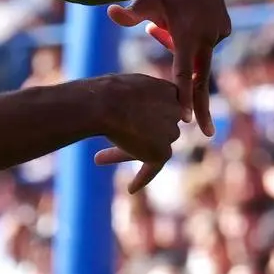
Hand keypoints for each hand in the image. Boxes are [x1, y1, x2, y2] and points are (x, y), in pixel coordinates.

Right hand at [92, 73, 181, 193]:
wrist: (108, 103)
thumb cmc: (110, 91)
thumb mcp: (129, 85)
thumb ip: (140, 96)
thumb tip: (131, 107)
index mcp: (169, 90)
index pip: (159, 106)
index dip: (144, 113)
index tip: (137, 121)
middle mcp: (175, 112)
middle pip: (154, 126)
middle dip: (137, 132)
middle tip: (117, 135)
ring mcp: (171, 132)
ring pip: (148, 144)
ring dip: (127, 151)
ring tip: (98, 158)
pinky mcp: (163, 151)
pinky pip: (152, 168)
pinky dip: (142, 178)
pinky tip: (131, 188)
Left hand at [107, 0, 231, 135]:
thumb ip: (130, 14)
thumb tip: (112, 14)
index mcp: (188, 33)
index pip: (185, 74)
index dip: (186, 98)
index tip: (188, 120)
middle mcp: (208, 35)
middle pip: (201, 76)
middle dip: (201, 104)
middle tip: (206, 132)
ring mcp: (219, 30)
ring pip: (198, 54)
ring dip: (180, 51)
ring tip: (158, 29)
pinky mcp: (223, 25)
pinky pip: (204, 42)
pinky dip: (190, 41)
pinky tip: (172, 23)